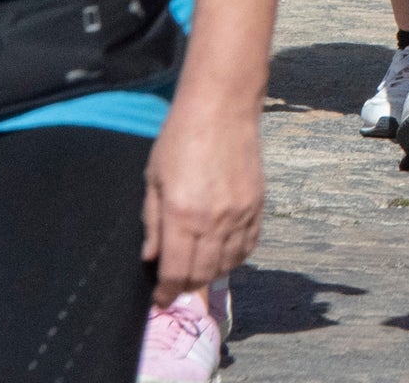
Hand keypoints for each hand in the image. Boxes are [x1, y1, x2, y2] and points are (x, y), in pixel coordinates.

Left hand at [139, 92, 263, 305]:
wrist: (222, 109)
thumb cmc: (179, 139)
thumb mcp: (153, 180)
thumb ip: (152, 224)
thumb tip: (151, 258)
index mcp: (182, 216)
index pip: (175, 272)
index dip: (166, 293)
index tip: (160, 299)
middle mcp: (214, 220)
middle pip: (202, 274)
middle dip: (186, 287)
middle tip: (175, 287)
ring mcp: (240, 213)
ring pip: (228, 264)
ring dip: (211, 274)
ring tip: (198, 270)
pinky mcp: (258, 204)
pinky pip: (249, 245)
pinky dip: (236, 257)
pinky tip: (223, 254)